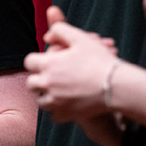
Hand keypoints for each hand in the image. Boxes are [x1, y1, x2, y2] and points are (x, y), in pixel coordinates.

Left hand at [24, 6, 118, 122]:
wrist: (116, 85)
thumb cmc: (99, 60)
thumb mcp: (79, 37)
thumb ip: (59, 29)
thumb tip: (46, 37)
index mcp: (48, 65)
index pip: (29, 62)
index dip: (36, 59)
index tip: (45, 60)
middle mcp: (48, 85)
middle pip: (31, 83)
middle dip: (38, 78)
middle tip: (49, 75)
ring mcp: (56, 102)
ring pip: (40, 101)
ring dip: (45, 95)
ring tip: (56, 89)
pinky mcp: (67, 115)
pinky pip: (53, 116)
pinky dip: (56, 111)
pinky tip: (64, 103)